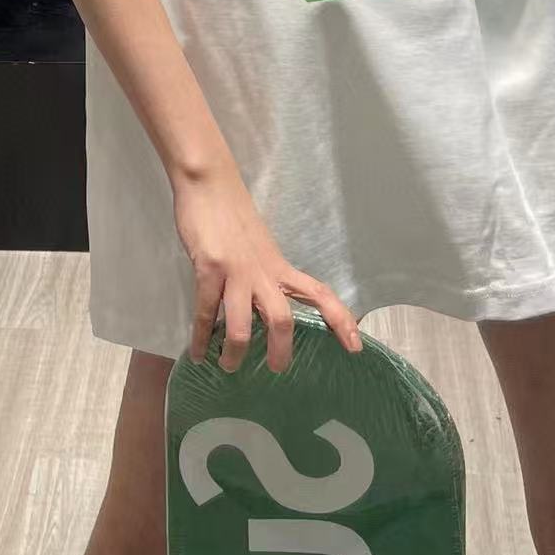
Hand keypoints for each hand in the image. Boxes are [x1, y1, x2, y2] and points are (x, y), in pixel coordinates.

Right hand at [173, 168, 361, 373]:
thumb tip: (264, 308)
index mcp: (279, 266)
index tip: (355, 346)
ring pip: (242, 325)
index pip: (318, 293)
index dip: (339, 320)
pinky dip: (201, 337)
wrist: (210, 184)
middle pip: (282, 319)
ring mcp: (236, 271)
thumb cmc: (234, 217)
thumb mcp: (260, 248)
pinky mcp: (209, 268)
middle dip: (282, 350)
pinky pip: (205, 312)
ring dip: (237, 353)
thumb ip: (265, 275)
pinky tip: (199, 353)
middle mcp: (263, 271)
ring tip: (229, 367)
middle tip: (277, 370)